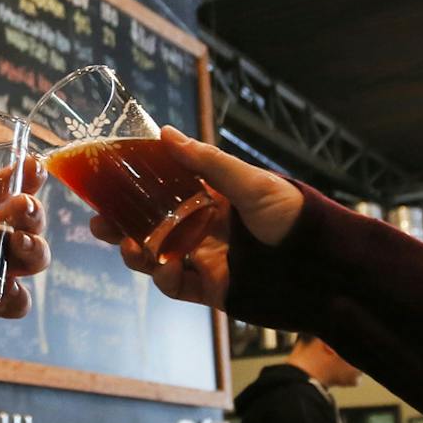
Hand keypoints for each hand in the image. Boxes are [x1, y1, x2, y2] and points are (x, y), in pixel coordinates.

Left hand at [0, 163, 50, 337]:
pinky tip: (6, 291)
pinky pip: (17, 302)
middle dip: (34, 210)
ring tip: (17, 243)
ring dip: (34, 249)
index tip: (31, 165)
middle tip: (22, 205)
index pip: (12, 183)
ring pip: (35, 256)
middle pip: (32, 218)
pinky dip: (17, 298)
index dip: (29, 172)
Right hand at [88, 127, 303, 309]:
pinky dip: (164, 278)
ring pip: (158, 256)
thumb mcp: (251, 183)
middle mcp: (208, 227)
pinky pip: (177, 285)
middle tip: (98, 221)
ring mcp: (209, 258)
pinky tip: (162, 269)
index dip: (137, 186)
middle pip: (154, 224)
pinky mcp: (213, 289)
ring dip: (137, 252)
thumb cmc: (295, 217)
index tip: (109, 180)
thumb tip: (164, 133)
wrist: (325, 270)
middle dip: (124, 224)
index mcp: (217, 197)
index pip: (167, 187)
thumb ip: (207, 163)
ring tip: (126, 246)